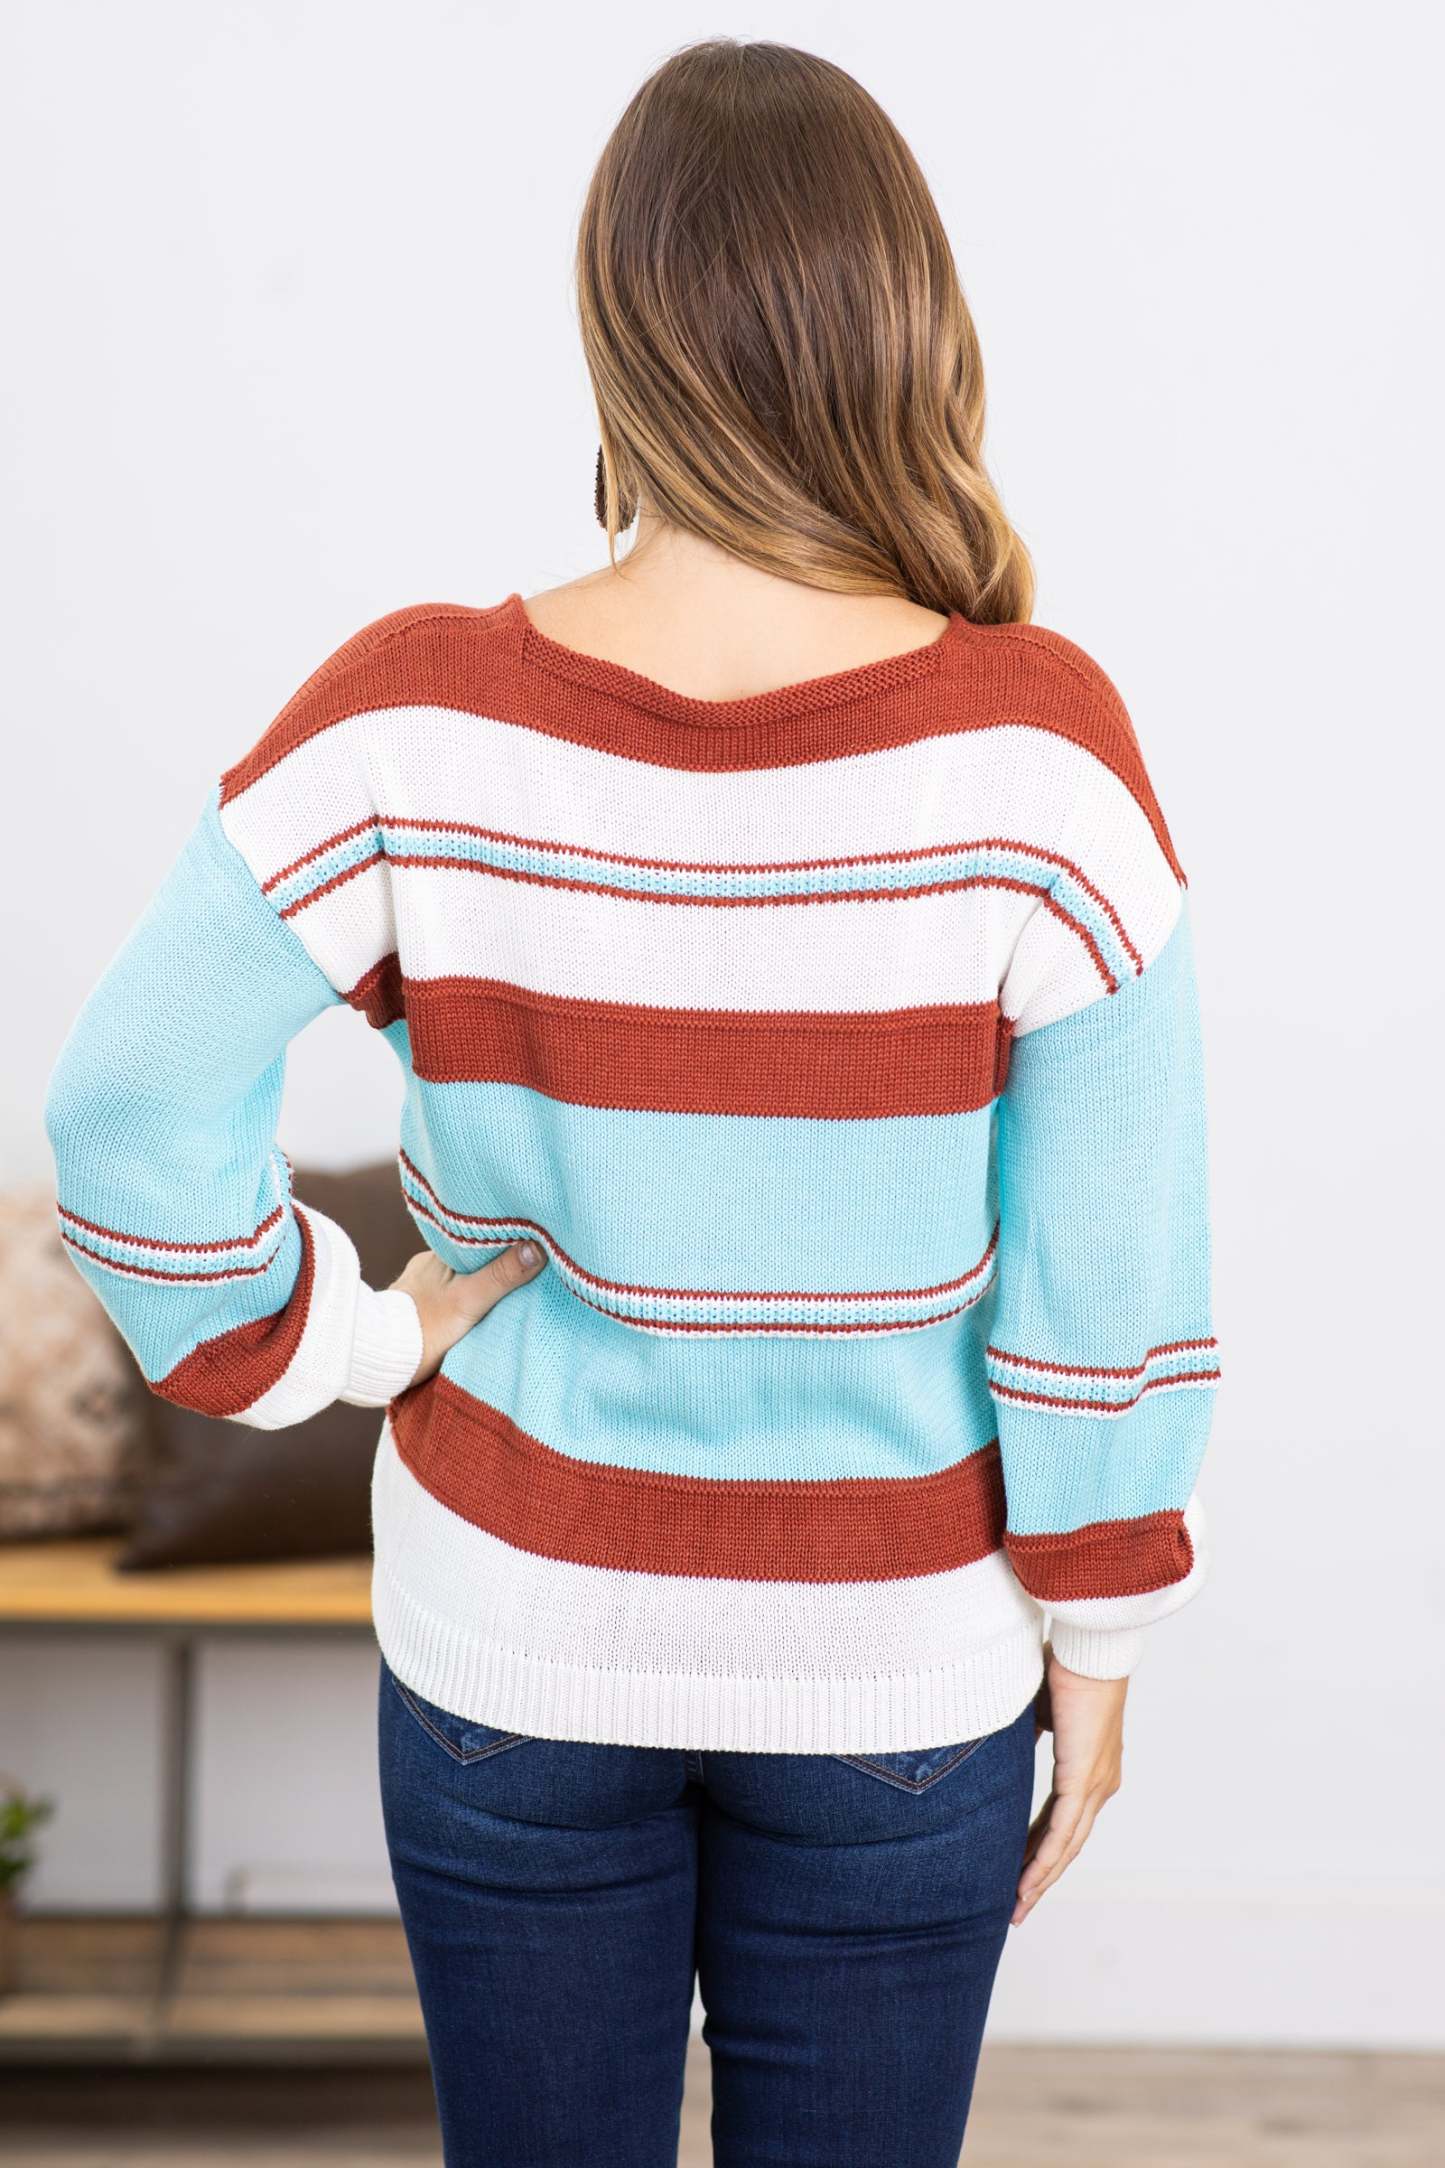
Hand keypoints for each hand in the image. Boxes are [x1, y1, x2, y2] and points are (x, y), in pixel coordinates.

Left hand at [390, 1241, 546, 1388]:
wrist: (376, 1358)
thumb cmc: (424, 1329)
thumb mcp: (469, 1302)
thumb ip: (501, 1276)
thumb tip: (538, 1248)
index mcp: (444, 1252)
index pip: (485, 1238)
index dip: (511, 1239)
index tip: (537, 1242)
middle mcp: (431, 1261)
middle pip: (475, 1257)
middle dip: (497, 1262)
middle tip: (529, 1269)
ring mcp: (421, 1282)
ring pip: (460, 1275)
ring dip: (479, 1281)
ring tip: (507, 1291)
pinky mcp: (415, 1303)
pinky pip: (447, 1292)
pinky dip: (462, 1296)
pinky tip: (473, 1307)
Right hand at [1012, 1646, 1125, 1923]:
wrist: (1089, 1648)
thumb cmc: (1065, 1666)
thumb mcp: (1036, 1709)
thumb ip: (1026, 1734)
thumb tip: (1000, 1746)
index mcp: (1092, 1768)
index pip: (1063, 1820)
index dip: (1040, 1847)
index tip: (1018, 1870)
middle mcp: (1101, 1784)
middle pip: (1068, 1844)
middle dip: (1040, 1877)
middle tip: (1017, 1906)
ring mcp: (1097, 1785)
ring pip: (1066, 1846)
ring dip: (1040, 1879)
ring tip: (1017, 1906)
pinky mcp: (1085, 1781)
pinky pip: (1062, 1832)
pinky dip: (1043, 1861)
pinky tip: (1026, 1882)